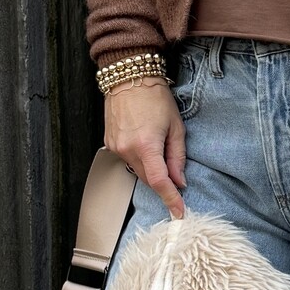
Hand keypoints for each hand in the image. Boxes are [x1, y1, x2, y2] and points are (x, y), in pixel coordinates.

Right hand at [105, 76, 186, 216]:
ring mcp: (116, 147)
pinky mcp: (110, 144)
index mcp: (146, 145)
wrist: (129, 77)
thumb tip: (180, 181)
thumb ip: (177, 157)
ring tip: (158, 146)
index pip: (159, 182)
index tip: (178, 212)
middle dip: (163, 182)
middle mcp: (127, 149)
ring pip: (137, 170)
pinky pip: (128, 160)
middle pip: (148, 179)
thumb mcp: (175, 126)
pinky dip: (139, 159)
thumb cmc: (155, 98)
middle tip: (175, 173)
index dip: (170, 199)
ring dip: (151, 168)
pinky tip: (145, 143)